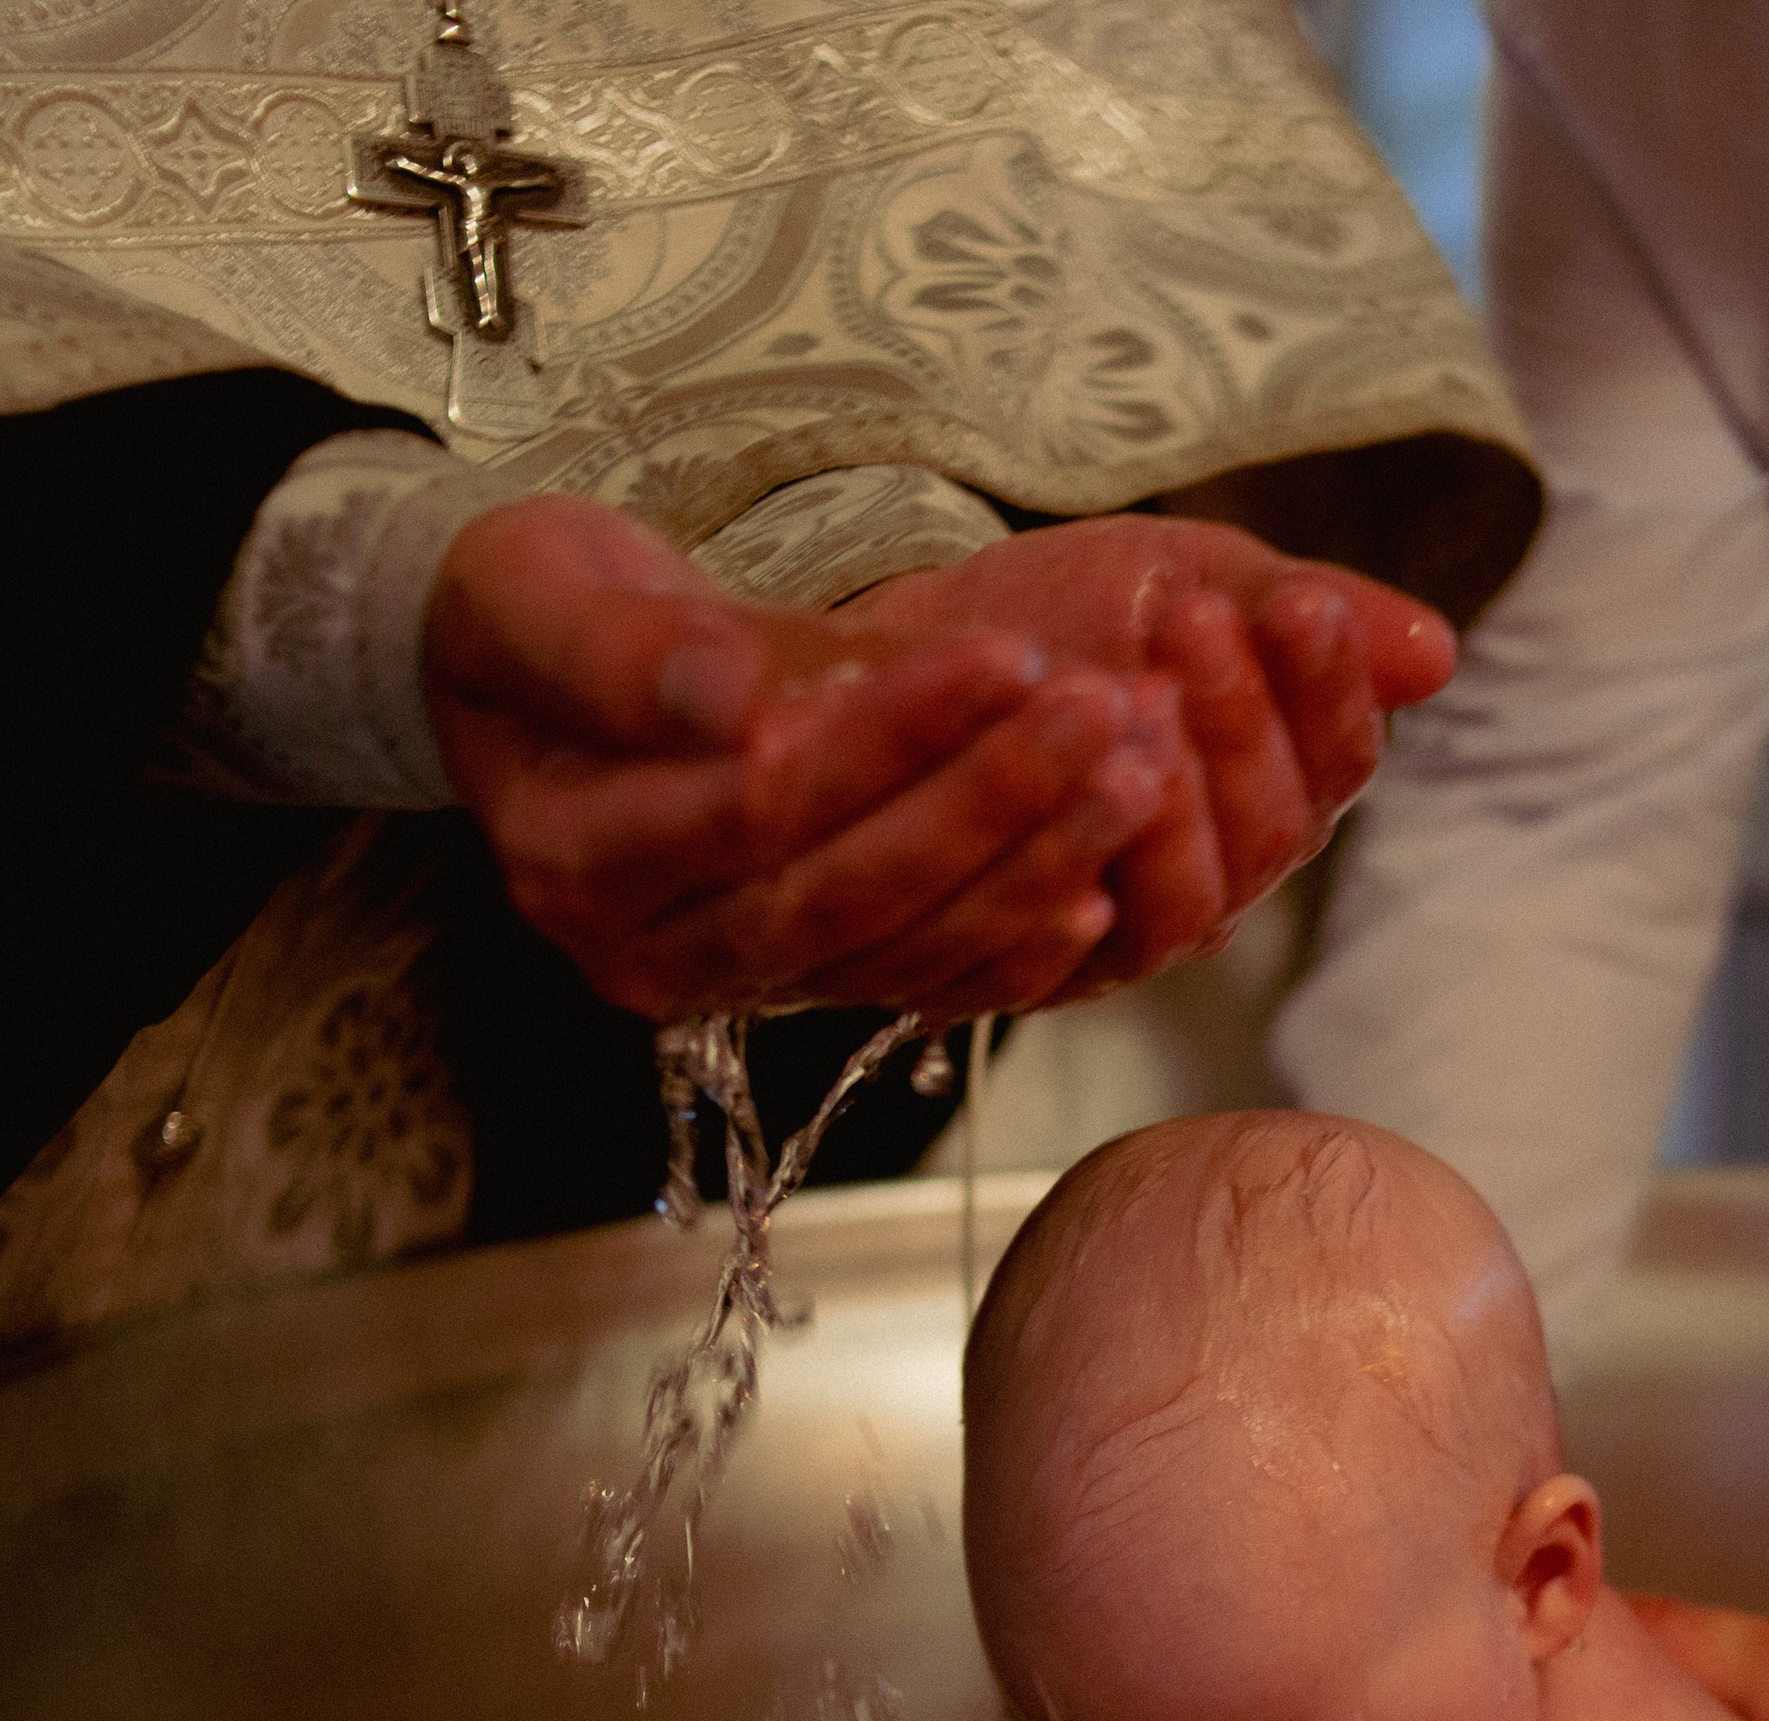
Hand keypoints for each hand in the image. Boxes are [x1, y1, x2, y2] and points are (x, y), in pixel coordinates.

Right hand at [426, 495, 1181, 1020]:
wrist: (544, 677)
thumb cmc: (537, 616)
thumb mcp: (539, 591)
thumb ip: (620, 651)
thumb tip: (723, 699)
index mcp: (576, 860)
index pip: (757, 809)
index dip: (887, 740)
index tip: (1001, 657)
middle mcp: (651, 953)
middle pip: (848, 893)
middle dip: (992, 803)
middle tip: (1109, 717)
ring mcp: (736, 982)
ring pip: (902, 945)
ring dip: (1031, 864)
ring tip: (1136, 768)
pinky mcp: (808, 984)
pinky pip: (924, 986)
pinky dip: (1016, 946)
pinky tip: (1104, 887)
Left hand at [836, 515, 1458, 994]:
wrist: (908, 663)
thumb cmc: (1060, 619)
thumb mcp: (1183, 577)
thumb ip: (1296, 612)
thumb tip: (1438, 656)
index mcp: (1278, 786)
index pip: (1342, 761)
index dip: (1330, 689)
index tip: (1297, 604)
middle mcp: (1225, 873)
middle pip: (1279, 834)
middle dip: (1242, 723)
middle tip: (1191, 623)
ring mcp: (1138, 930)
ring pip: (1198, 903)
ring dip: (1170, 799)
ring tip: (1126, 695)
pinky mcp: (1047, 970)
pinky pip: (1088, 948)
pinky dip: (1085, 868)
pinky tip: (1066, 786)